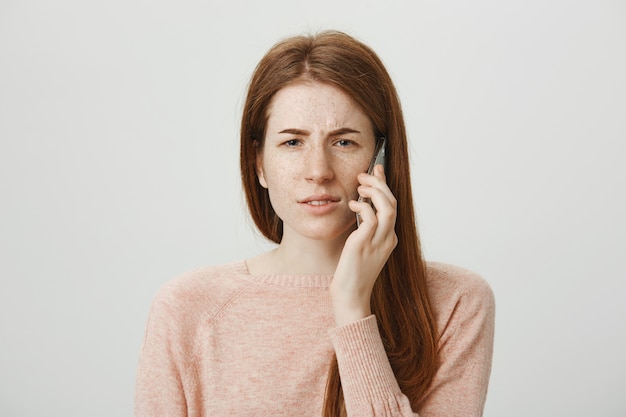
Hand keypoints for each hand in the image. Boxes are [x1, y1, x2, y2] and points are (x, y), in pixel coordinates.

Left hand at [330, 164, 397, 325]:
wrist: (350, 296)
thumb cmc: (352, 272)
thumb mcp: (361, 246)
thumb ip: (363, 228)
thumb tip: (359, 206)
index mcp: (389, 239)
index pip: (392, 205)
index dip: (385, 185)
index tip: (376, 169)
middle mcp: (388, 239)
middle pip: (393, 202)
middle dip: (379, 184)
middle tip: (364, 175)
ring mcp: (378, 242)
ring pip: (387, 207)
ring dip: (374, 192)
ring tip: (360, 187)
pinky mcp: (364, 244)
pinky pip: (370, 218)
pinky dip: (362, 207)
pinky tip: (352, 205)